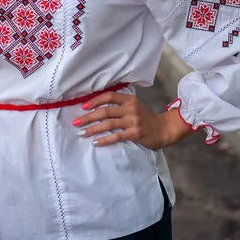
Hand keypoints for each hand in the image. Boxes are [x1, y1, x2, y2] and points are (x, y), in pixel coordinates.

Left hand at [72, 91, 193, 149]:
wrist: (163, 129)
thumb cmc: (145, 117)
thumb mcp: (134, 105)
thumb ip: (120, 104)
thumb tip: (97, 106)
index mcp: (129, 99)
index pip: (109, 97)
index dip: (95, 101)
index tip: (83, 107)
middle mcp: (131, 108)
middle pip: (105, 111)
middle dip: (88, 117)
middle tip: (76, 122)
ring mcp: (133, 121)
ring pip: (108, 124)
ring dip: (93, 129)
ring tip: (82, 133)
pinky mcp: (135, 133)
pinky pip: (116, 136)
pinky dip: (104, 140)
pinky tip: (95, 142)